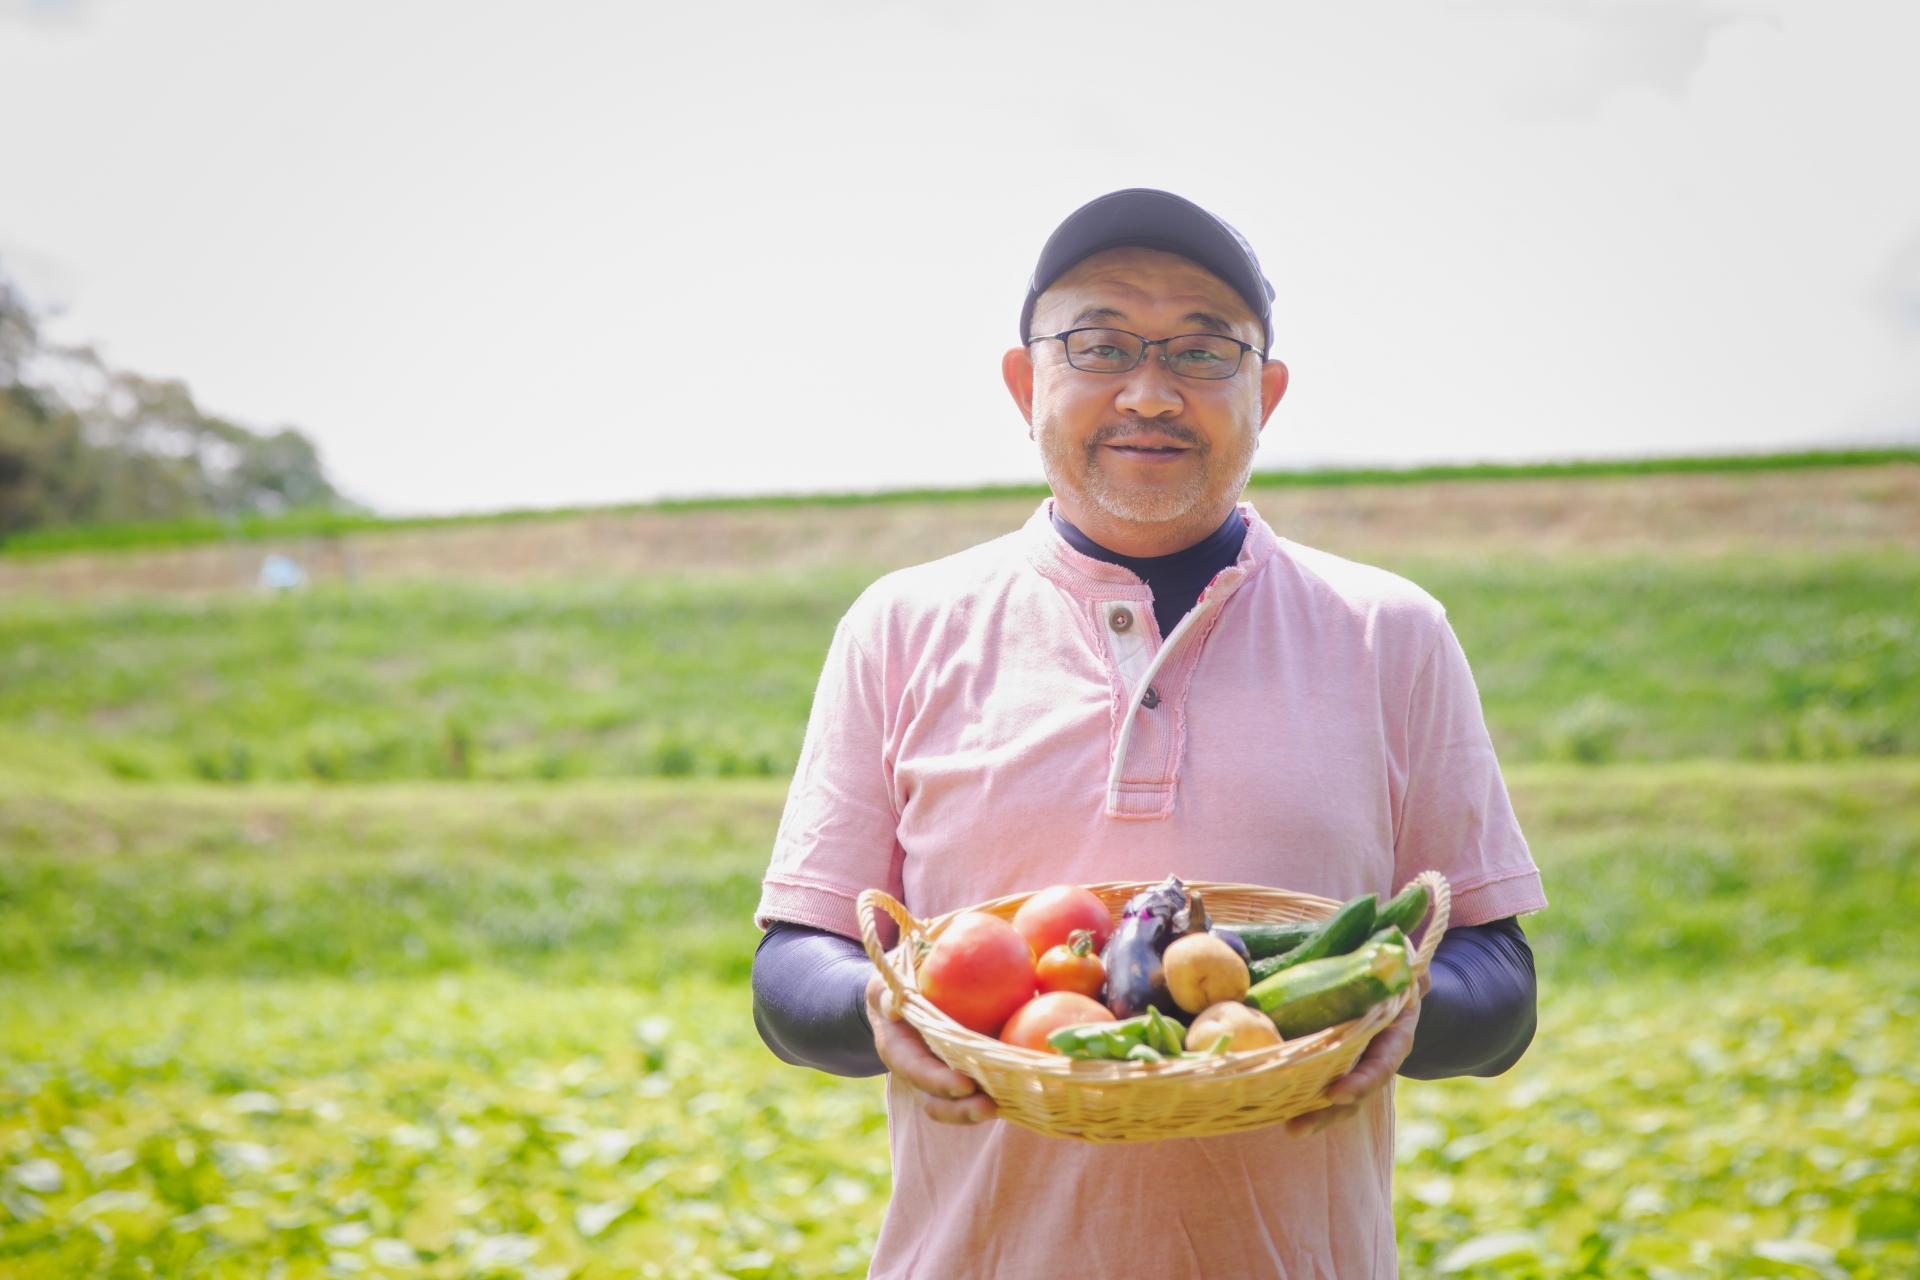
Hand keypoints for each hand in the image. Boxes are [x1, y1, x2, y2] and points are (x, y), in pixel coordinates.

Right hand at [866, 971, 997, 1124]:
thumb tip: (893, 1007)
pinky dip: (996, 1093)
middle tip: (989, 1108)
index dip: (938, 1081)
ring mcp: (938, 1079)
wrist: (899, 1001)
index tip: (964, 1086)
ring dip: (979, 1111)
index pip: (916, 1071)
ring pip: (956, 1105)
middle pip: (936, 1102)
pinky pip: (976, 1089)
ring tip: (1006, 1108)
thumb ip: (885, 994)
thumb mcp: (884, 986)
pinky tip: (1022, 1088)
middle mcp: (918, 1073)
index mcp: (898, 1051)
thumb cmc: (894, 988)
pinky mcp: (960, 1074)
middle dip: (961, 1110)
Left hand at [1284, 976, 1425, 1138]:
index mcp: (1394, 1041)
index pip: (1380, 1067)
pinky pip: (1314, 1085)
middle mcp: (1372, 1062)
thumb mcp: (1406, 972)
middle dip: (1327, 1113)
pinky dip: (1297, 1098)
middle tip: (1297, 1127)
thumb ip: (1411, 971)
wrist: (1391, 992)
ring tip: (1289, 1129)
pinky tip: (1272, 1109)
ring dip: (1311, 1116)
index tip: (1336, 1093)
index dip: (1361, 1082)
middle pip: (1352, 1095)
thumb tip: (1413, 965)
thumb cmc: (1395, 979)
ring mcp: (1350, 1068)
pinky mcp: (1328, 1066)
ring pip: (1333, 1100)